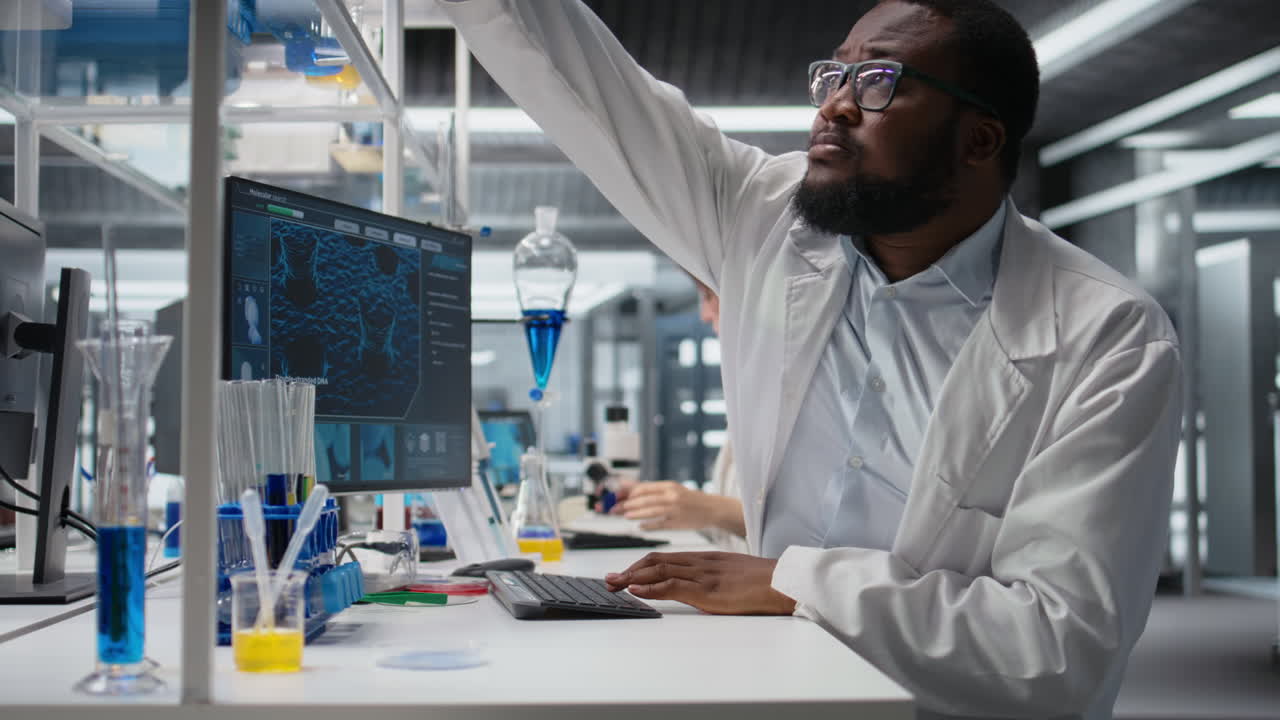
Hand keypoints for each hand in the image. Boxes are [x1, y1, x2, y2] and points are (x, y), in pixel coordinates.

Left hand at [604, 551, 796, 614]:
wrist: (783, 582)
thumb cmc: (763, 583)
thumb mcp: (732, 576)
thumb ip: (713, 580)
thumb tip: (699, 591)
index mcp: (705, 559)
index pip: (665, 557)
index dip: (640, 565)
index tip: (623, 573)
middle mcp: (699, 563)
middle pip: (655, 561)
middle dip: (629, 570)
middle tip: (609, 580)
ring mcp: (702, 575)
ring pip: (659, 570)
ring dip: (631, 578)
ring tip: (613, 585)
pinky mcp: (707, 590)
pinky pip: (673, 586)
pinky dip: (651, 587)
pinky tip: (636, 590)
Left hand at [611, 480, 729, 530]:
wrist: (712, 509)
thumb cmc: (688, 499)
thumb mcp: (669, 489)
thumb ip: (647, 488)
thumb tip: (624, 484)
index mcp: (668, 486)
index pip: (643, 488)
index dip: (626, 493)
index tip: (614, 497)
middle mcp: (671, 496)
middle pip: (644, 499)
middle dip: (626, 504)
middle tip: (612, 509)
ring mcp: (675, 509)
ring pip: (652, 510)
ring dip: (636, 513)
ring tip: (625, 515)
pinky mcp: (678, 522)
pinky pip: (660, 524)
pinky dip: (649, 525)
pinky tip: (640, 527)